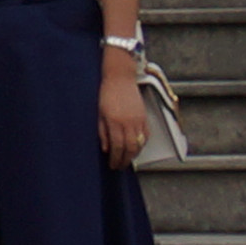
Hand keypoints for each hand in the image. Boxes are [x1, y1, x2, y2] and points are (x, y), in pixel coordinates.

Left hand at [99, 52, 148, 167]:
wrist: (119, 78)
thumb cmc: (106, 93)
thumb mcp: (99, 113)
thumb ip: (102, 132)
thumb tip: (106, 149)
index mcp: (114, 122)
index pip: (117, 147)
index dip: (115, 159)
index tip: (112, 165)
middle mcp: (128, 122)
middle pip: (130, 148)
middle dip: (125, 160)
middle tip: (120, 166)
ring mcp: (138, 120)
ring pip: (140, 143)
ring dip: (134, 154)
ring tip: (127, 159)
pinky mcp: (144, 116)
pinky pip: (146, 135)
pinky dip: (142, 144)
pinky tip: (136, 148)